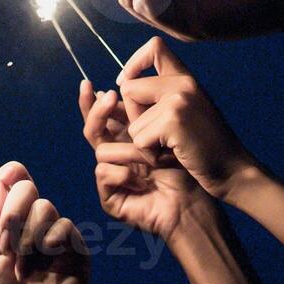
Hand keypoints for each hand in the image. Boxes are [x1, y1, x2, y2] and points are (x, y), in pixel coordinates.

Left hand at [0, 163, 88, 283]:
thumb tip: (3, 176)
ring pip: (46, 207)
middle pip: (29, 190)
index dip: (13, 176)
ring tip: (24, 269)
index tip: (8, 173)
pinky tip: (47, 269)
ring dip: (28, 236)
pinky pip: (65, 227)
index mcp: (8, 229)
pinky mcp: (77, 253)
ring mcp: (56, 241)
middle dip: (13, 213)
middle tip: (6, 247)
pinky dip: (50, 245)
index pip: (14, 188)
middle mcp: (33, 230)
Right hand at [79, 79, 213, 238]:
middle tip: (108, 97)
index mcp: (128, 138)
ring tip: (152, 159)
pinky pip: (103, 174)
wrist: (194, 203)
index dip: (93, 101)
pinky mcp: (110, 198)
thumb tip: (127, 81)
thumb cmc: (186, 166)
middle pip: (93, 129)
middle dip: (96, 112)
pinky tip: (141, 180)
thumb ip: (149, 108)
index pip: (104, 116)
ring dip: (128, 151)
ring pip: (101, 150)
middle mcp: (117, 155)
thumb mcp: (169, 129)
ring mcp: (112, 177)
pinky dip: (123, 173)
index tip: (88, 83)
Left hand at [111, 40, 262, 201]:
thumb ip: (163, 96)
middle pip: (129, 89)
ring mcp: (178, 100)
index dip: (134, 62)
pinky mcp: (173, 120)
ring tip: (172, 147)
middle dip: (134, 117)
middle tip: (161, 135)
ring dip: (145, 142)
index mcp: (186, 78)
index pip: (155, 46)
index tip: (126, 81)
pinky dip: (150, 155)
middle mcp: (183, 83)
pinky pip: (139, 139)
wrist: (232, 169)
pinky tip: (173, 156)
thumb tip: (123, 84)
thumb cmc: (206, 146)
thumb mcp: (188, 111)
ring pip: (133, 121)